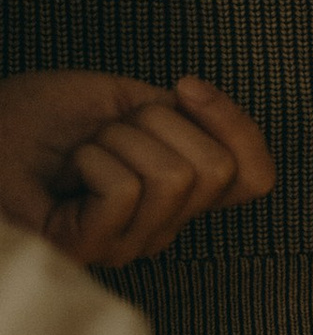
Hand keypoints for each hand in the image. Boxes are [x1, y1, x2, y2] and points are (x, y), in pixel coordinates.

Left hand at [0, 71, 275, 267]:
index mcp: (177, 194)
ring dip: (117, 140)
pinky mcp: (93, 248)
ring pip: (173, 177)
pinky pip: (126, 190)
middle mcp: (162, 226)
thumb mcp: (126, 101)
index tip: (186, 86)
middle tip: (108, 131)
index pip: (255, 178)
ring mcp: (129, 243)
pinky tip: (66, 172)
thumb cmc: (36, 119)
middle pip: (215, 170)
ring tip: (81, 153)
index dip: (238, 125)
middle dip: (157, 124)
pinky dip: (91, 160)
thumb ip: (179, 115)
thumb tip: (206, 106)